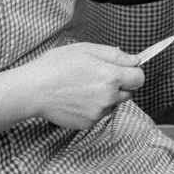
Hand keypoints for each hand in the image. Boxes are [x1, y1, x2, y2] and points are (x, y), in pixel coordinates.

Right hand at [15, 43, 145, 130]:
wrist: (34, 90)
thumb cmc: (57, 65)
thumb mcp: (86, 49)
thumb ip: (114, 54)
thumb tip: (134, 60)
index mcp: (110, 76)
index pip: (139, 78)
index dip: (133, 72)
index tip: (125, 70)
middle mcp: (108, 97)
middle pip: (129, 93)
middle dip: (120, 85)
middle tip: (99, 76)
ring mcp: (98, 113)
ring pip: (113, 104)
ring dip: (106, 96)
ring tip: (83, 86)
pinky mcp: (88, 124)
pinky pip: (98, 114)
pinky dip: (92, 107)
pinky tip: (76, 98)